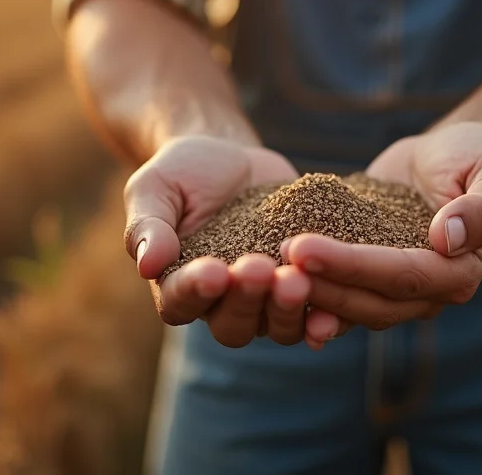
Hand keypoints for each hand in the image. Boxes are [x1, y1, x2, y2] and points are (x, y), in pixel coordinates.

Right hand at [125, 135, 310, 347]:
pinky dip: (324, 315)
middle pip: (233, 325)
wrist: (230, 156)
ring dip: (287, 309)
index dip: (197, 291)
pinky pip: (316, 310)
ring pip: (276, 326)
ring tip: (296, 278)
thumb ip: (147, 225)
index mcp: (178, 286)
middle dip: (248, 299)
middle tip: (260, 268)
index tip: (214, 271)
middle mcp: (222, 304)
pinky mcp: (304, 283)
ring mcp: (266, 299)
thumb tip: (147, 265)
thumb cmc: (182, 173)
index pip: (181, 302)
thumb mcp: (155, 187)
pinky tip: (334, 304)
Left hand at [282, 122, 481, 346]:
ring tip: (264, 270)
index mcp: (461, 271)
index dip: (353, 266)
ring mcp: (396, 290)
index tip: (306, 248)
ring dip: (307, 293)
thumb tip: (447, 238)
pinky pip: (337, 292)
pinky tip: (267, 282)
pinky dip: (306, 292)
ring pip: (349, 305)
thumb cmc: (479, 155)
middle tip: (273, 259)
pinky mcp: (368, 275)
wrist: (451, 153)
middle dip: (320, 282)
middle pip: (370, 300)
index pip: (403, 277)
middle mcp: (429, 292)